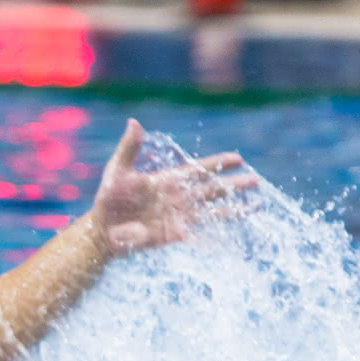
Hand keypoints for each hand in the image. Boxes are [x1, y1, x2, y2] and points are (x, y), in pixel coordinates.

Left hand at [91, 119, 257, 255]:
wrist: (102, 229)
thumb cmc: (108, 199)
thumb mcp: (117, 170)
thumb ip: (129, 149)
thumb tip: (134, 122)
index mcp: (167, 180)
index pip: (197, 169)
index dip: (217, 163)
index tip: (238, 158)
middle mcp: (178, 197)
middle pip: (212, 189)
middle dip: (234, 185)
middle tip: (256, 180)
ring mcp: (179, 216)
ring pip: (212, 211)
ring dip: (234, 207)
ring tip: (257, 204)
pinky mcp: (175, 235)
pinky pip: (201, 235)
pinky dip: (217, 236)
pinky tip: (234, 238)